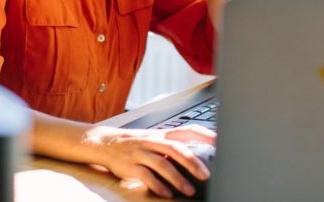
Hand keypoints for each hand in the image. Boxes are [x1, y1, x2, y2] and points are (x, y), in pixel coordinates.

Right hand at [83, 124, 214, 198]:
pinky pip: (145, 176)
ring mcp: (140, 153)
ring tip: (188, 190)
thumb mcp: (155, 140)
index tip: (220, 142)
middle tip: (206, 175)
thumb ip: (173, 147)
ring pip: (162, 163)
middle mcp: (152, 141)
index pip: (186, 130)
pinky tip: (166, 193)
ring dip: (177, 178)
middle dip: (192, 162)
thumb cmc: (136, 144)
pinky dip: (157, 185)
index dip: (204, 134)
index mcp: (161, 134)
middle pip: (175, 148)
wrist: (104, 143)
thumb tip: (199, 159)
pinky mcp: (129, 166)